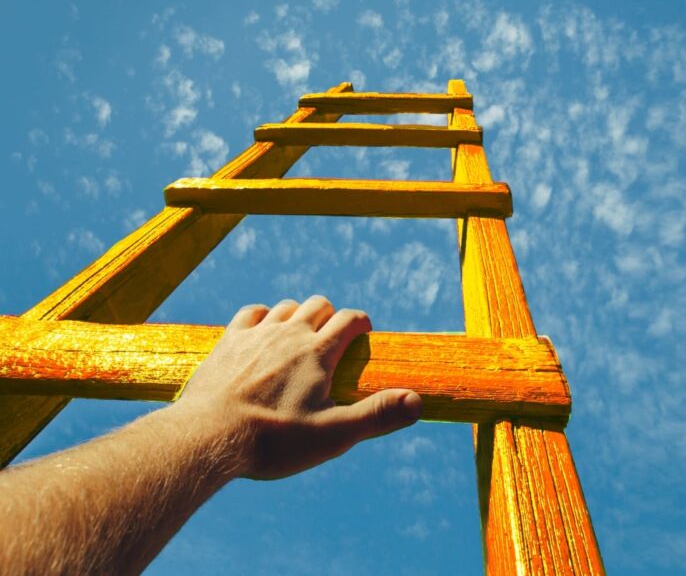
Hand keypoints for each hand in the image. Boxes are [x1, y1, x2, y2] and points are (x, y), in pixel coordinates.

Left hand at [174, 295, 421, 479]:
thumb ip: (377, 416)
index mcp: (318, 353)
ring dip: (298, 315)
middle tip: (333, 338)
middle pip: (318, 305)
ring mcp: (256, 335)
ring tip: (300, 336)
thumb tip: (417, 402)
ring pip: (285, 307)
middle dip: (331, 315)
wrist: (208, 438)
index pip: (349, 319)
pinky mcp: (228, 342)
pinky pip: (251, 312)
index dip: (361, 322)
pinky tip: (263, 331)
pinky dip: (263, 316)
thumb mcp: (333, 435)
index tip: (365, 334)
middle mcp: (289, 334)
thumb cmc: (273, 440)